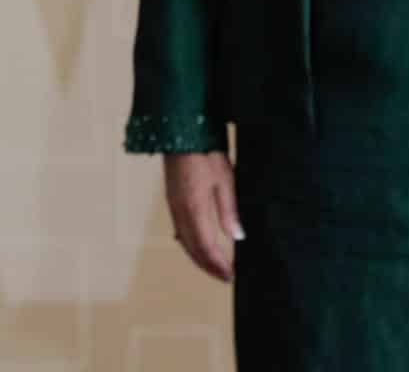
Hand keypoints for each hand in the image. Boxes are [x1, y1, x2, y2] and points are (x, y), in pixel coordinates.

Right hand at [164, 151, 243, 282]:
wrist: (180, 131)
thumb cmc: (204, 152)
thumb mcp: (225, 180)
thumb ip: (229, 211)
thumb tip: (237, 237)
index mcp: (194, 209)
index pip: (206, 247)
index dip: (218, 265)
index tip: (230, 276)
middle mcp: (180, 211)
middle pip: (192, 249)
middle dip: (208, 266)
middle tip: (224, 277)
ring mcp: (173, 206)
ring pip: (184, 241)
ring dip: (198, 257)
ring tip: (213, 266)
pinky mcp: (172, 199)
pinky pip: (179, 230)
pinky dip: (189, 244)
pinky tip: (195, 245)